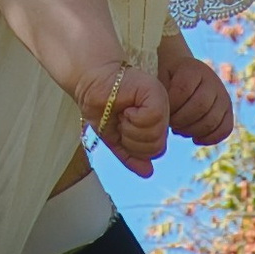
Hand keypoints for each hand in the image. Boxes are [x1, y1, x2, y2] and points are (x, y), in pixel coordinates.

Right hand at [75, 61, 170, 175]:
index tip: (121, 128)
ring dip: (131, 129)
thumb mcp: (115, 137)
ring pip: (154, 135)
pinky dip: (134, 118)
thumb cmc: (101, 107)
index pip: (156, 151)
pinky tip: (126, 108)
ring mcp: (161, 102)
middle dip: (133, 139)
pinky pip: (151, 119)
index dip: (135, 146)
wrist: (91, 79)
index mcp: (158, 124)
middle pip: (157, 146)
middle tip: (121, 121)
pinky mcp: (155, 92)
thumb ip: (131, 156)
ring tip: (123, 113)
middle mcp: (163, 113)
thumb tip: (148, 173)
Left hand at [163, 51, 233, 146]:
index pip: (183, 90)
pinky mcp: (228, 109)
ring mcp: (223, 94)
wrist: (184, 73)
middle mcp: (212, 79)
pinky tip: (196, 139)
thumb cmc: (168, 79)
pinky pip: (225, 128)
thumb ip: (162, 96)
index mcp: (193, 68)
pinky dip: (211, 138)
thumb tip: (166, 120)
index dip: (172, 106)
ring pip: (212, 120)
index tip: (162, 112)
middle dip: (182, 121)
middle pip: (200, 106)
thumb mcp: (161, 79)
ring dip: (194, 131)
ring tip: (181, 131)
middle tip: (172, 125)